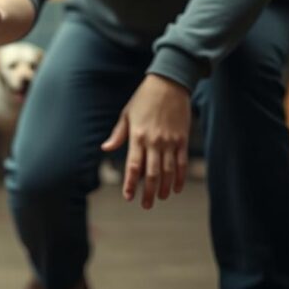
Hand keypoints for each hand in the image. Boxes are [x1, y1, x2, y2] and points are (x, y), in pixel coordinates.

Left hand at [101, 73, 190, 208]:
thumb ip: (118, 134)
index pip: (133, 166)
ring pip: (168, 171)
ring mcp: (170, 141)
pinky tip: (176, 188)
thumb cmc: (144, 98)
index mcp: (137, 136)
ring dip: (163, 187)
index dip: (130, 184)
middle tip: (145, 205)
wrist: (169, 83)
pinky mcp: (182, 139)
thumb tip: (105, 149)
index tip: (128, 197)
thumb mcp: (126, 113)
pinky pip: (182, 162)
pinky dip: (180, 177)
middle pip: (151, 173)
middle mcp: (154, 142)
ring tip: (160, 198)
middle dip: (148, 192)